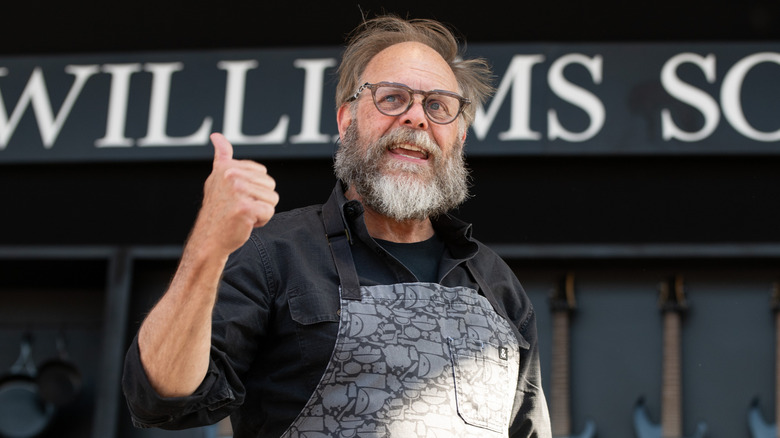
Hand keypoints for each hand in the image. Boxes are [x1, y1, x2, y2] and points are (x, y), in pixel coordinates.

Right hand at [191, 132, 278, 256]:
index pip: (262, 173)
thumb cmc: (217, 211)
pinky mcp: (245, 208)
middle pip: (270, 185)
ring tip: (241, 215)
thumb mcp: (217, 179)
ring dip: (260, 211)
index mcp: (227, 167)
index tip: (236, 197)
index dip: (255, 189)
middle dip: (259, 200)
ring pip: (272, 199)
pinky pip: (269, 211)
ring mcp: (237, 191)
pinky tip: (244, 223)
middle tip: (238, 208)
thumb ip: (222, 157)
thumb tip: (216, 136)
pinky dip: (260, 221)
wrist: (209, 239)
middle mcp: (230, 176)